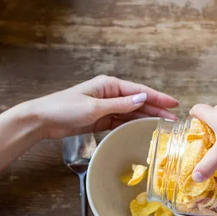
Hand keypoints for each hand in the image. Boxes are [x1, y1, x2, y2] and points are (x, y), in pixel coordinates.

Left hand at [24, 75, 178, 139]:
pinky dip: (132, 125)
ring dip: (146, 118)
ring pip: (131, 113)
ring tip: (163, 126)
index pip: (139, 91)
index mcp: (109, 85)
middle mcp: (110, 94)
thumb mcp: (94, 107)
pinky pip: (121, 121)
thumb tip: (143, 98)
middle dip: (156, 109)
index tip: (174, 103)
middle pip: (138, 102)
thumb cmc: (65, 109)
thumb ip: (120, 104)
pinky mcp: (100, 120)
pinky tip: (143, 130)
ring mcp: (106, 107)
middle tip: (174, 119)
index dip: (157, 97)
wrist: (43, 120)